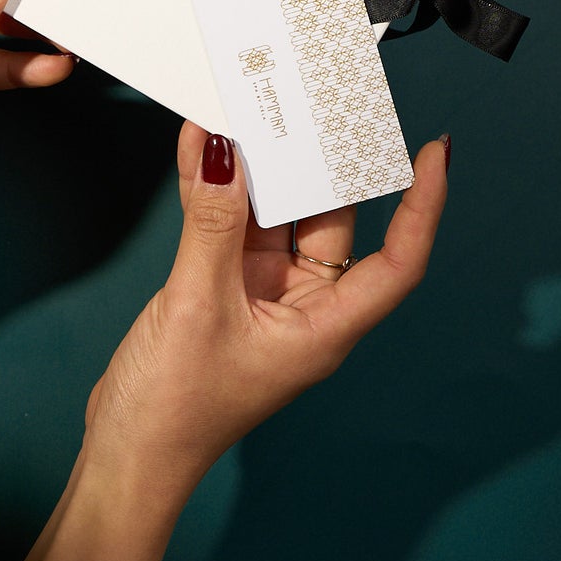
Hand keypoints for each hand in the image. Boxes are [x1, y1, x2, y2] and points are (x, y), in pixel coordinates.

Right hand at [29, 122, 448, 560]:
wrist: (126, 456)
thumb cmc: (175, 411)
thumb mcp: (197, 304)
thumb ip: (212, 221)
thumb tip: (219, 149)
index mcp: (325, 327)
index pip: (399, 260)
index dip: (423, 205)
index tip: (434, 151)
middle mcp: (303, 308)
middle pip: (333, 223)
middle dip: (325, 165)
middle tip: (319, 104)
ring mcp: (263, 298)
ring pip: (280, 218)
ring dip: (265, 171)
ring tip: (258, 113)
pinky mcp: (224, 290)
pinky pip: (237, 226)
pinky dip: (224, 190)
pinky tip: (206, 151)